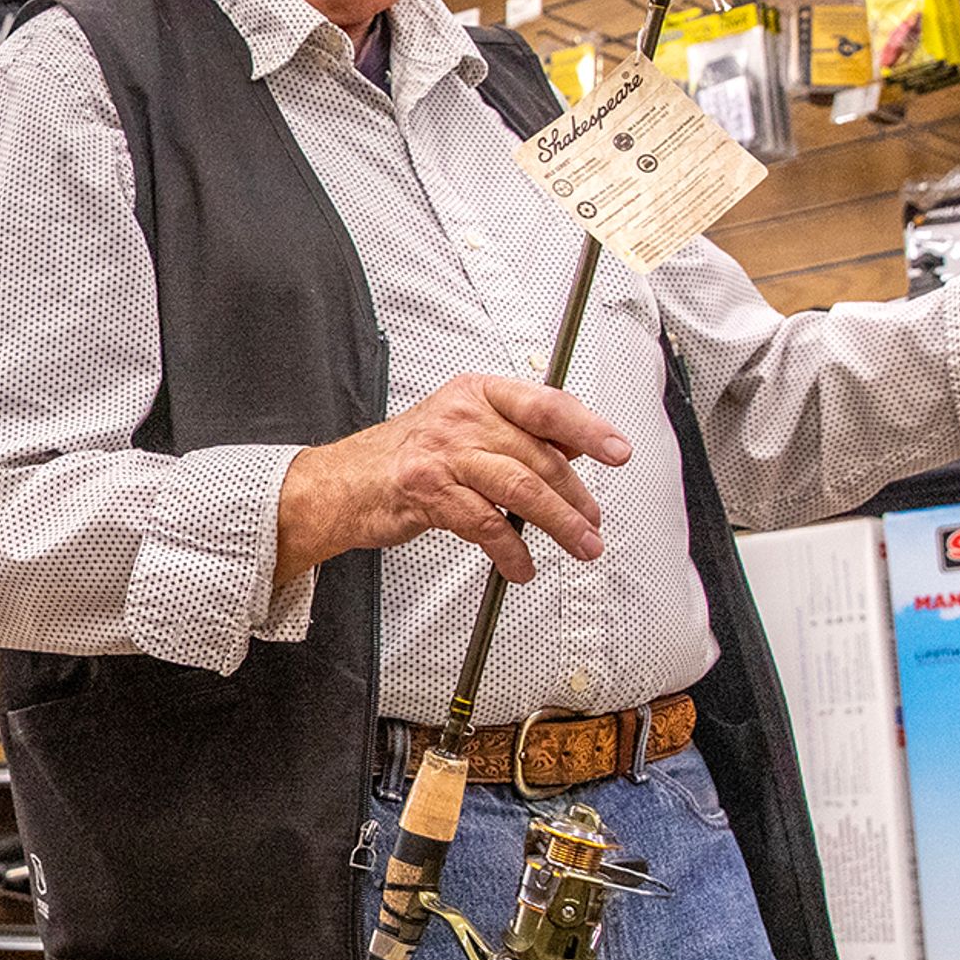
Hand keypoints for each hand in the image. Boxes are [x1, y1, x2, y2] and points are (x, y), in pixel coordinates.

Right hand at [274, 372, 631, 588]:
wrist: (341, 484)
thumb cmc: (406, 458)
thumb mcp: (463, 427)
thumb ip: (516, 433)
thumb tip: (577, 447)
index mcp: (477, 393)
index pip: (546, 405)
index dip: (588, 428)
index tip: (617, 451)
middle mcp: (462, 417)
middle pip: (539, 456)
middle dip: (577, 497)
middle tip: (593, 524)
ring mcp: (444, 453)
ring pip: (522, 489)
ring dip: (560, 524)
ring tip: (580, 545)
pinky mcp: (429, 492)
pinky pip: (486, 524)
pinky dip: (510, 551)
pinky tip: (519, 566)